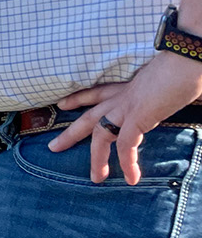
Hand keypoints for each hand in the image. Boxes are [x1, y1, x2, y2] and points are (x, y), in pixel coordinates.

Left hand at [47, 51, 201, 183]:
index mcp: (126, 87)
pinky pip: (127, 144)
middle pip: (88, 117)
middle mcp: (121, 96)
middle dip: (70, 134)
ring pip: (101, 135)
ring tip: (96, 178)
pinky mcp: (138, 116)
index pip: (96, 92)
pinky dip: (128, 162)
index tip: (62, 104)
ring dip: (97, 159)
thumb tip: (166, 98)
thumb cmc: (179, 68)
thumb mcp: (161, 84)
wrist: (184, 59)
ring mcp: (127, 106)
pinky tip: (131, 178)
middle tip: (53, 147)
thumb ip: (157, 95)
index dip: (78, 99)